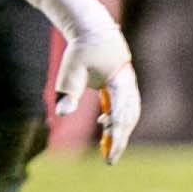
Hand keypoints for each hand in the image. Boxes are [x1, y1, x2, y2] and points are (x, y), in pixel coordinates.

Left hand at [53, 24, 139, 162]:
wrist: (94, 32)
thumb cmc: (81, 51)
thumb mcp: (71, 72)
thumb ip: (68, 93)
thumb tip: (61, 114)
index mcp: (120, 82)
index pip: (121, 115)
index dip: (116, 136)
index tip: (109, 154)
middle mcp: (129, 85)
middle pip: (129, 118)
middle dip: (120, 140)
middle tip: (109, 160)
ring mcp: (130, 86)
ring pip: (131, 115)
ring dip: (121, 132)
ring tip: (107, 148)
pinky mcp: (125, 86)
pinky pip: (127, 109)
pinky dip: (120, 122)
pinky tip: (105, 126)